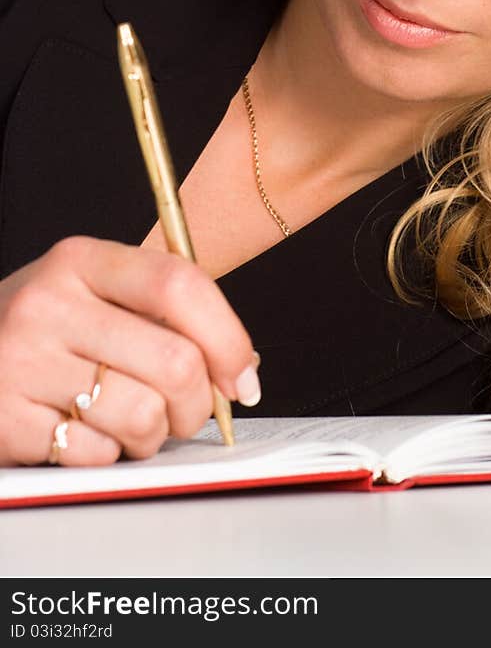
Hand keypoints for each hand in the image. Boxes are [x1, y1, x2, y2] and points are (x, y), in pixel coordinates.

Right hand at [0, 236, 259, 465]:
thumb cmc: (45, 331)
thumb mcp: (93, 294)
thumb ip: (163, 313)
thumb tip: (241, 367)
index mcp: (81, 260)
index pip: (178, 285)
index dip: (227, 336)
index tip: (242, 375)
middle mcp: (49, 304)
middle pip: (174, 360)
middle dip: (199, 402)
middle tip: (188, 411)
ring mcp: (22, 363)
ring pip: (142, 414)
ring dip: (155, 434)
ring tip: (135, 423)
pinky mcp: (7, 420)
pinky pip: (98, 454)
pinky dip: (109, 455)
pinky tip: (90, 435)